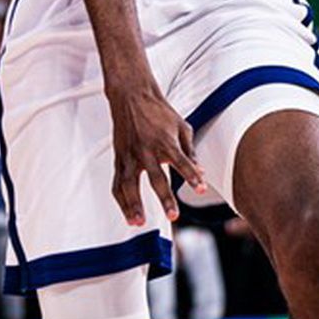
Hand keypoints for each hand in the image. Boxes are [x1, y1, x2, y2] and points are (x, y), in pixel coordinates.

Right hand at [106, 84, 204, 225]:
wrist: (131, 95)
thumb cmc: (159, 111)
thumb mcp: (181, 127)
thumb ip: (190, 151)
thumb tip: (200, 172)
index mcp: (166, 141)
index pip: (182, 161)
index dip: (191, 175)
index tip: (200, 188)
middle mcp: (147, 150)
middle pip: (156, 178)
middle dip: (165, 198)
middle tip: (173, 216)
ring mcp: (130, 155)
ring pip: (129, 184)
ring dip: (133, 205)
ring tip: (138, 223)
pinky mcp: (119, 158)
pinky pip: (117, 182)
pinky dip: (121, 200)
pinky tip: (128, 214)